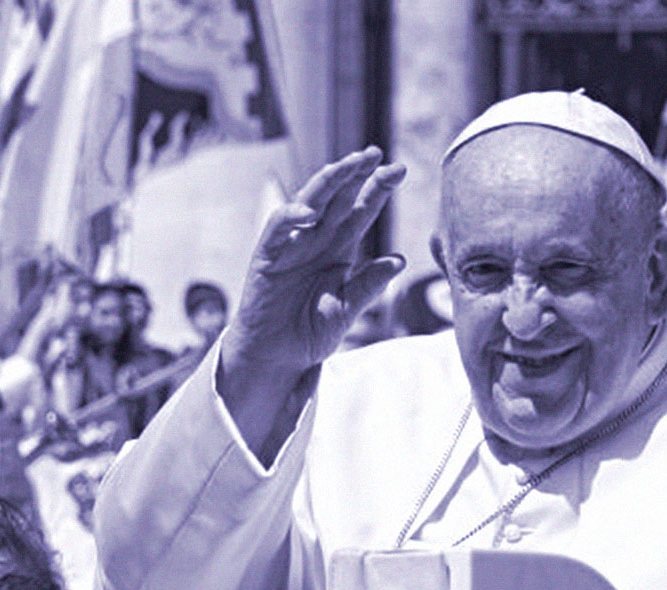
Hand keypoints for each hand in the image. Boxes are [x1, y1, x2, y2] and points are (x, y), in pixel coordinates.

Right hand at [222, 146, 406, 377]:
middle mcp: (317, 240)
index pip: (361, 211)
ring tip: (346, 167)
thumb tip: (399, 260)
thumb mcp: (347, 309)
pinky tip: (309, 212)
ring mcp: (292, 245)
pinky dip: (291, 216)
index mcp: (339, 249)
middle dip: (356, 174)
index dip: (377, 190)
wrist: (277, 357)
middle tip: (376, 154)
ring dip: (326, 183)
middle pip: (338, 198)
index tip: (399, 170)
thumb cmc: (309, 333)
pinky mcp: (267, 257)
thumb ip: (369, 285)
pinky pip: (278, 229)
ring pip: (310, 202)